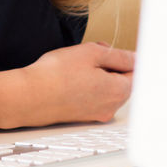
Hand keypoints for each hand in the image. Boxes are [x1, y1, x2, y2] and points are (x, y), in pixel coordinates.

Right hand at [0, 41, 133, 128]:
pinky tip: (72, 76)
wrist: (28, 97)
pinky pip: (94, 96)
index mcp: (118, 91)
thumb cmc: (56, 75)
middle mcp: (111, 107)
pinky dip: (89, 84)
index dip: (128, 57)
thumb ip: (119, 56)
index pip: (138, 73)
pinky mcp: (83, 116)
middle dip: (112, 64)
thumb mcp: (91, 53)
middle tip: (94, 51)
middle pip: (123, 81)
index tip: (118, 50)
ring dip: (100, 74)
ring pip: (108, 88)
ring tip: (79, 63)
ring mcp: (97, 114)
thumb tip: (136, 58)